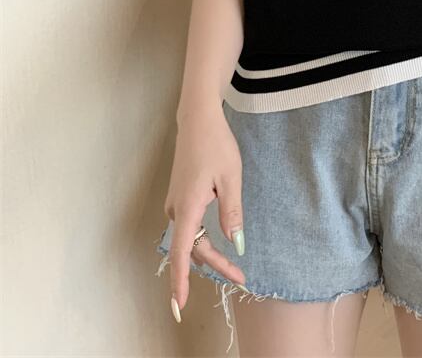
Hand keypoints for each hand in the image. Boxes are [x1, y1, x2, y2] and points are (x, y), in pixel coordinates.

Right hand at [163, 105, 246, 322]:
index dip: (180, 281)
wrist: (198, 121)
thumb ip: (232, 213)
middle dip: (215, 265)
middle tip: (241, 277)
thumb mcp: (231, 179)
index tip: (179, 305)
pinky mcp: (180, 197)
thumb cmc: (216, 146)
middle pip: (192, 248)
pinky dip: (203, 239)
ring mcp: (176, 203)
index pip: (182, 252)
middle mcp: (176, 209)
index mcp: (187, 207)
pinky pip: (191, 226)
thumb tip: (236, 243)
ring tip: (234, 266)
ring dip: (210, 254)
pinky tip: (219, 243)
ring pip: (192, 238)